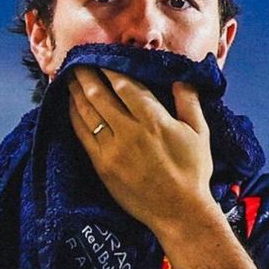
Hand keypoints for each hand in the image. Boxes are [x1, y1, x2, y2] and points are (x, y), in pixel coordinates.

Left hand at [67, 67, 215, 232]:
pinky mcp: (101, 165)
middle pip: (100, 95)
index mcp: (153, 120)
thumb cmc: (193, 171)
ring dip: (76, 92)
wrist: (179, 212)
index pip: (125, 85)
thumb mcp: (200, 133)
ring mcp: (112, 149)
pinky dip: (74, 117)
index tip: (101, 56)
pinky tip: (70, 106)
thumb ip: (189, 101)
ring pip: (87, 113)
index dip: (110, 68)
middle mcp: (129, 132)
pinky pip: (82, 135)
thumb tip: (180, 77)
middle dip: (86, 75)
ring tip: (68, 77)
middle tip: (76, 60)